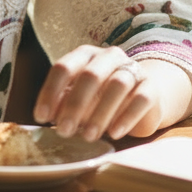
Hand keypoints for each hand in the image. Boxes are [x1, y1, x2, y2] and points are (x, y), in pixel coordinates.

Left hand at [33, 45, 191, 141]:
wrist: (142, 96)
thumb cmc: (102, 97)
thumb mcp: (80, 98)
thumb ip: (64, 103)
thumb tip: (49, 116)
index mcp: (86, 55)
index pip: (64, 67)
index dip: (50, 92)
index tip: (41, 117)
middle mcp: (109, 57)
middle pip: (90, 75)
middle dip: (75, 104)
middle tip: (64, 130)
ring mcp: (132, 69)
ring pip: (117, 85)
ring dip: (100, 112)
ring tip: (88, 136)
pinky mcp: (150, 86)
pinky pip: (140, 98)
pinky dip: (126, 117)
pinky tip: (114, 133)